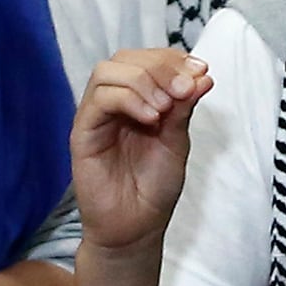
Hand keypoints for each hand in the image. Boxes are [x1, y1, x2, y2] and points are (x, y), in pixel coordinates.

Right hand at [69, 48, 211, 258]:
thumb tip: (203, 75)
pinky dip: (128, 99)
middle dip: (160, 67)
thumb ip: (184, 108)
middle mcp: (114, 102)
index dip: (173, 59)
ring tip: (166, 108)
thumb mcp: (177, 140)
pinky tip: (151, 119)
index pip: (147, 58)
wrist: (136, 227)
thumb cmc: (154, 186)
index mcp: (137, 99)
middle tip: (184, 90)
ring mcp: (96, 116)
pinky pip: (98, 99)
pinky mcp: (82, 132)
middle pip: (126, 58)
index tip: (200, 71)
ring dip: (143, 81)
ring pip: (107, 71)